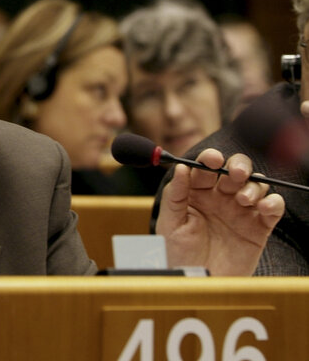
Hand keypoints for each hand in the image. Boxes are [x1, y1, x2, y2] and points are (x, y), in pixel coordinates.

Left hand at [156, 149, 284, 275]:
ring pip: (255, 185)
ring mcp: (240, 212)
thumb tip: (180, 167)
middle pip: (235, 170)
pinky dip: (273, 202)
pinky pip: (273, 208)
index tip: (212, 159)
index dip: (210, 158)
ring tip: (242, 199)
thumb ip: (175, 194)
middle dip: (238, 165)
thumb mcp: (170, 224)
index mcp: (196, 193)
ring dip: (253, 186)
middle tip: (235, 173)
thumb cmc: (178, 255)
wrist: (196, 285)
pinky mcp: (258, 228)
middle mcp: (220, 198)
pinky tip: (263, 207)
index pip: (206, 168)